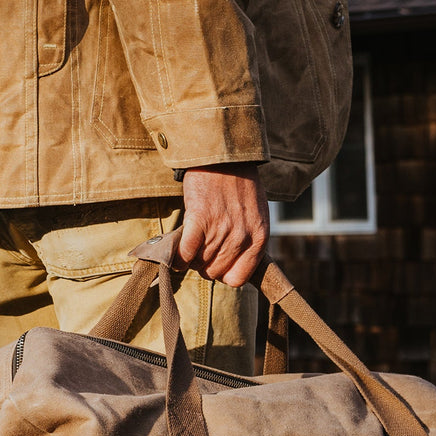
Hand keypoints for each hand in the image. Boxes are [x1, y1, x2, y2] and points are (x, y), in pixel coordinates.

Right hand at [178, 164, 269, 286]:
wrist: (225, 157)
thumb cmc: (240, 185)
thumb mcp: (256, 216)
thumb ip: (249, 240)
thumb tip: (231, 262)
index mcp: (259, 239)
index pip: (237, 279)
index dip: (223, 274)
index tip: (217, 264)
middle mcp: (242, 238)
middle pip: (214, 272)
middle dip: (204, 265)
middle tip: (200, 250)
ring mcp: (221, 230)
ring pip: (199, 264)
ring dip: (190, 259)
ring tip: (191, 244)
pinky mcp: (199, 219)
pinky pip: (185, 253)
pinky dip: (177, 257)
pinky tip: (176, 252)